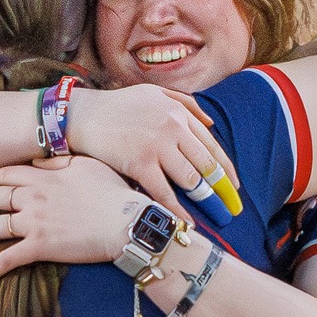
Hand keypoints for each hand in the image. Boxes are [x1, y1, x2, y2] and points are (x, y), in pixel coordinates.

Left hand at [0, 156, 154, 278]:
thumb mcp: (85, 165)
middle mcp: (32, 197)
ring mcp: (35, 223)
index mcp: (42, 177)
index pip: (5, 174)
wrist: (125, 221)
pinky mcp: (41, 246)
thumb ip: (58, 162)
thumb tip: (38, 161)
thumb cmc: (111, 192)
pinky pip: (12, 258)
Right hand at [67, 85, 237, 207]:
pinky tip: (185, 222)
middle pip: (206, 164)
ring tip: (214, 217)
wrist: (82, 115)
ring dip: (204, 200)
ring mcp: (157, 146)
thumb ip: (185, 103)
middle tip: (232, 208)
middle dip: (222, 189)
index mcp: (178, 113)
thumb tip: (212, 124)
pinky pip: (164, 192)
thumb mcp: (154, 93)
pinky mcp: (139, 163)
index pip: (211, 145)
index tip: (234, 187)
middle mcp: (173, 128)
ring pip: (190, 179)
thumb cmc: (116, 106)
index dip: (226, 169)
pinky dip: (177, 210)